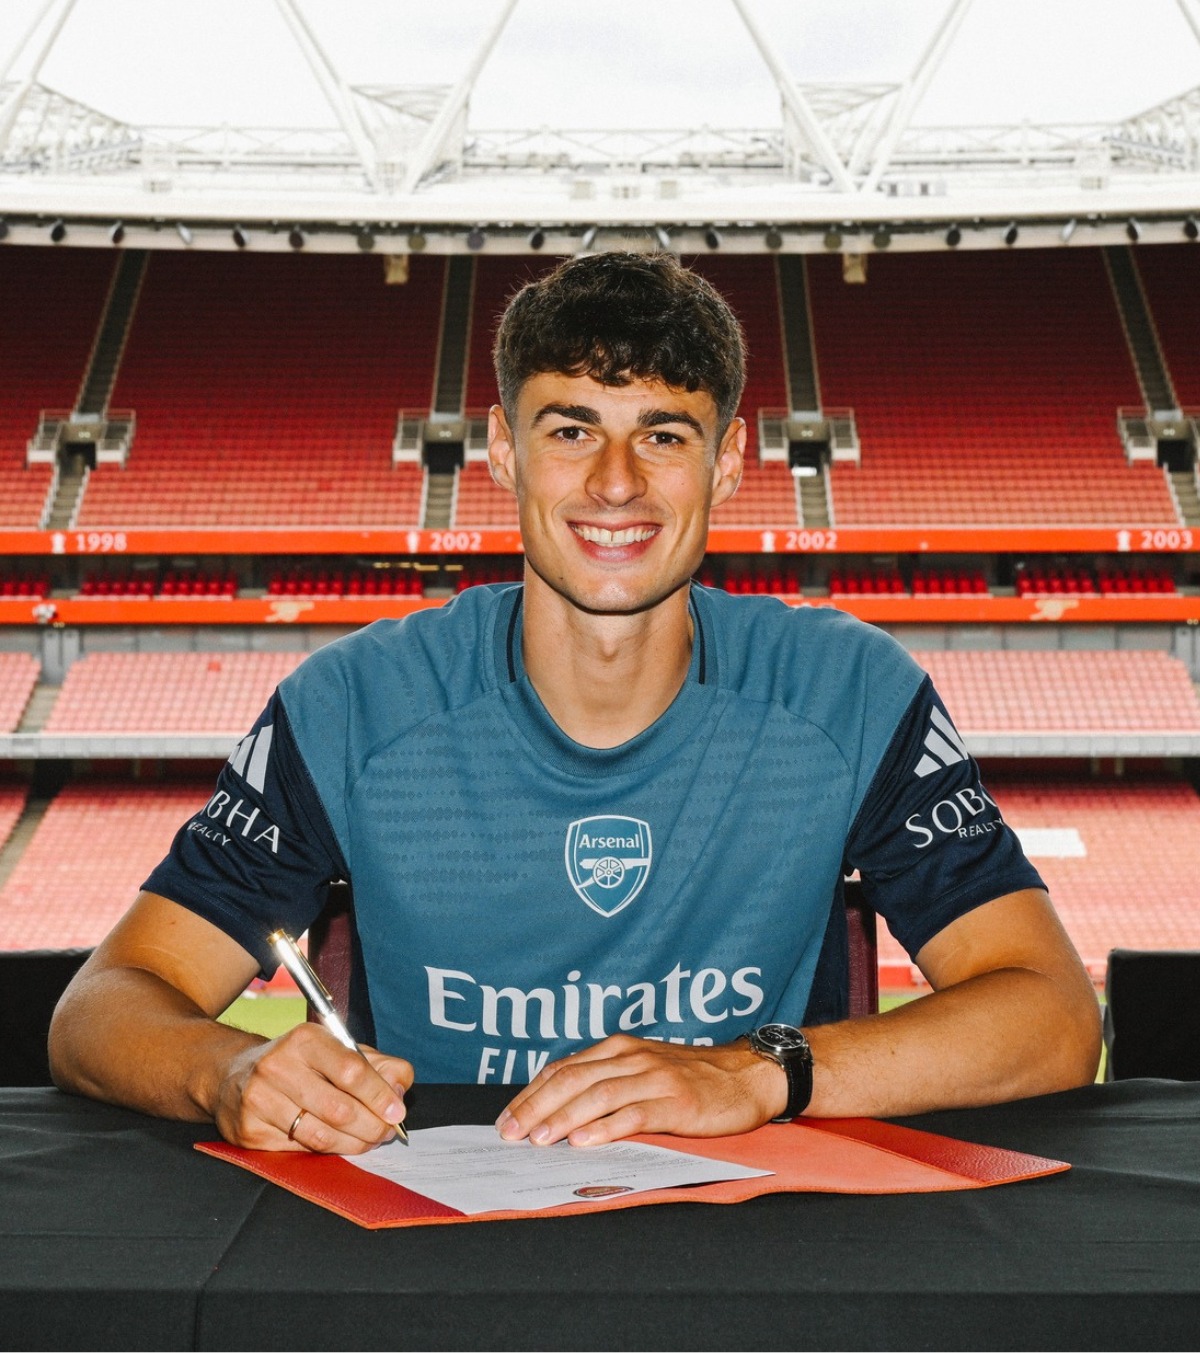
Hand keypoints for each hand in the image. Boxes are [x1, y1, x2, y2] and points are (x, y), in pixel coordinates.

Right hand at [212, 1022, 412, 1153]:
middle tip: (386, 1132)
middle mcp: (278, 1066)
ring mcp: (260, 1100)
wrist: (233, 1075)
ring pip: (321, 1135)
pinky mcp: (249, 1131)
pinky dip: (325, 1151)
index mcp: (306, 1039)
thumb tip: (399, 1091)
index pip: (351, 1070)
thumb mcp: (337, 1049)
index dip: (379, 1095)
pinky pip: (300, 1150)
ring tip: (368, 1140)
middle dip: (371, 1126)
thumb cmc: (298, 1063)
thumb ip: (376, 1065)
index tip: (397, 1112)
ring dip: (353, 1144)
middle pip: (339, 1108)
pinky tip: (336, 1143)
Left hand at [495, 1034, 786, 1146]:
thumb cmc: (692, 1078)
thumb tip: (558, 1112)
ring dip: (564, 1117)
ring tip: (540, 1139)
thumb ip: (607, 1082)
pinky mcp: (676, 1102)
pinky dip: (606, 1127)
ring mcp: (654, 1078)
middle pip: (573, 1080)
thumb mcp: (643, 1070)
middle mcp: (632, 1058)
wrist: (747, 1075)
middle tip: (511, 1134)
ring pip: (598, 1094)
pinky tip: (585, 1141)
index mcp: (619, 1049)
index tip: (507, 1119)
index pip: (563, 1069)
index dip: (531, 1094)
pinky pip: (634, 1114)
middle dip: (536, 1107)